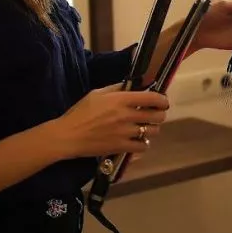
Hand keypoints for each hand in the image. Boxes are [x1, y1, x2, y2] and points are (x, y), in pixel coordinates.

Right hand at [53, 84, 168, 159]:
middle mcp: (126, 115)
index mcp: (121, 99)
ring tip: (145, 128)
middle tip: (154, 115)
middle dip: (159, 115)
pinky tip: (137, 140)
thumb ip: (116, 88)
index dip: (162, 100)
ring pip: (152, 132)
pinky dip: (143, 143)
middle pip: (157, 116)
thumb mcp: (96, 93)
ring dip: (152, 129)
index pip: (152, 98)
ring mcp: (125, 132)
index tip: (163, 102)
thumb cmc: (80, 112)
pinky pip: (143, 146)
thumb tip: (133, 85)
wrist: (68, 136)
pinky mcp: (122, 147)